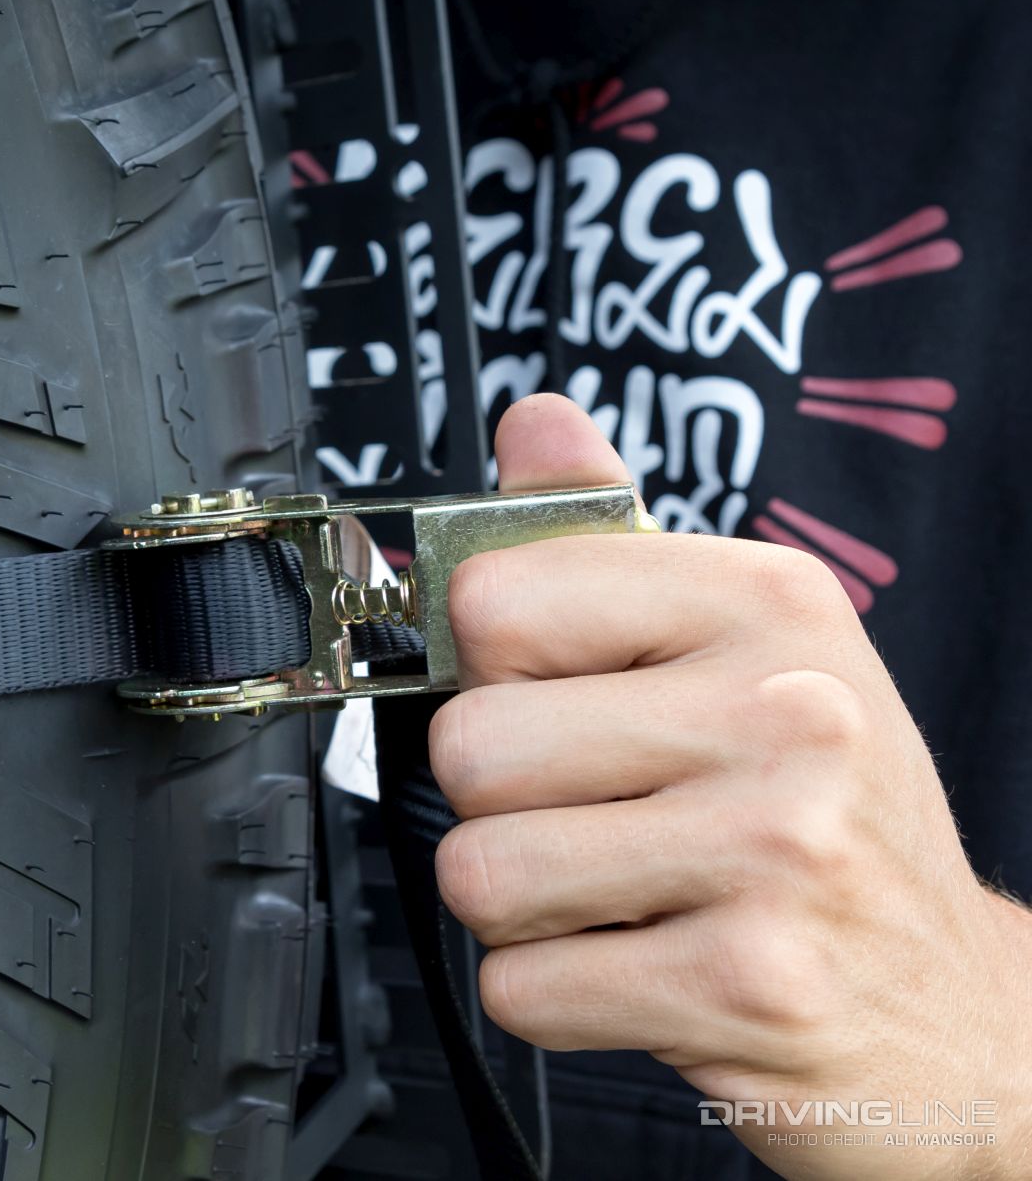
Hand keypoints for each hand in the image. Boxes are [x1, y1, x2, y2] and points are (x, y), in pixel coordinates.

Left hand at [430, 394, 1031, 1177]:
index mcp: (765, 602)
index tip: (555, 698)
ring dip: (521, 909)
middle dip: (500, 807)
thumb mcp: (746, 650)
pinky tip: (643, 971)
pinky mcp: (751, 986)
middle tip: (597, 820)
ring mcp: (776, 852)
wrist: (963, 1011)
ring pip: (480, 874)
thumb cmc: (823, 815)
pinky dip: (554, 997)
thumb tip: (533, 421)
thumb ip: (608, 537)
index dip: (489, 668)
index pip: (490, 600)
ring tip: (618, 897)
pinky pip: (523, 990)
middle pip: (470, 748)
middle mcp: (784, 712)